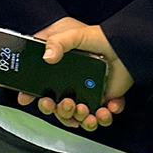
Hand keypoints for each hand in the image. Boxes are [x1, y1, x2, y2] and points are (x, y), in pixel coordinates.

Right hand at [16, 18, 133, 130]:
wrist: (127, 48)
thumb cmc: (100, 37)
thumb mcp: (74, 34)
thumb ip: (57, 42)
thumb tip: (47, 57)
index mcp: (57, 65)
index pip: (38, 82)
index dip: (30, 92)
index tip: (25, 99)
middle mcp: (69, 80)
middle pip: (56, 105)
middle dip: (59, 110)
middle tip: (66, 104)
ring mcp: (85, 91)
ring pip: (76, 116)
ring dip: (79, 118)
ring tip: (85, 109)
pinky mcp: (102, 99)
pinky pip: (99, 116)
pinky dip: (102, 117)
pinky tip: (105, 108)